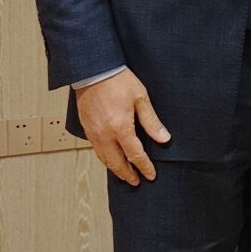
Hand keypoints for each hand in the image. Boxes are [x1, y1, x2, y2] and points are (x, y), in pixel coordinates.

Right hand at [74, 68, 169, 185]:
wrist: (93, 70)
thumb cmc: (117, 80)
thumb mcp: (140, 98)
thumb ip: (151, 121)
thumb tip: (164, 139)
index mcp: (121, 128)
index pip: (135, 155)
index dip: (144, 167)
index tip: (151, 175)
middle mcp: (105, 135)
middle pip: (117, 163)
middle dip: (128, 174)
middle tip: (136, 181)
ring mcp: (93, 133)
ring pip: (104, 159)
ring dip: (115, 169)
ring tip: (124, 174)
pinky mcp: (86, 128)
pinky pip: (96, 149)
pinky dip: (104, 158)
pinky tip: (110, 158)